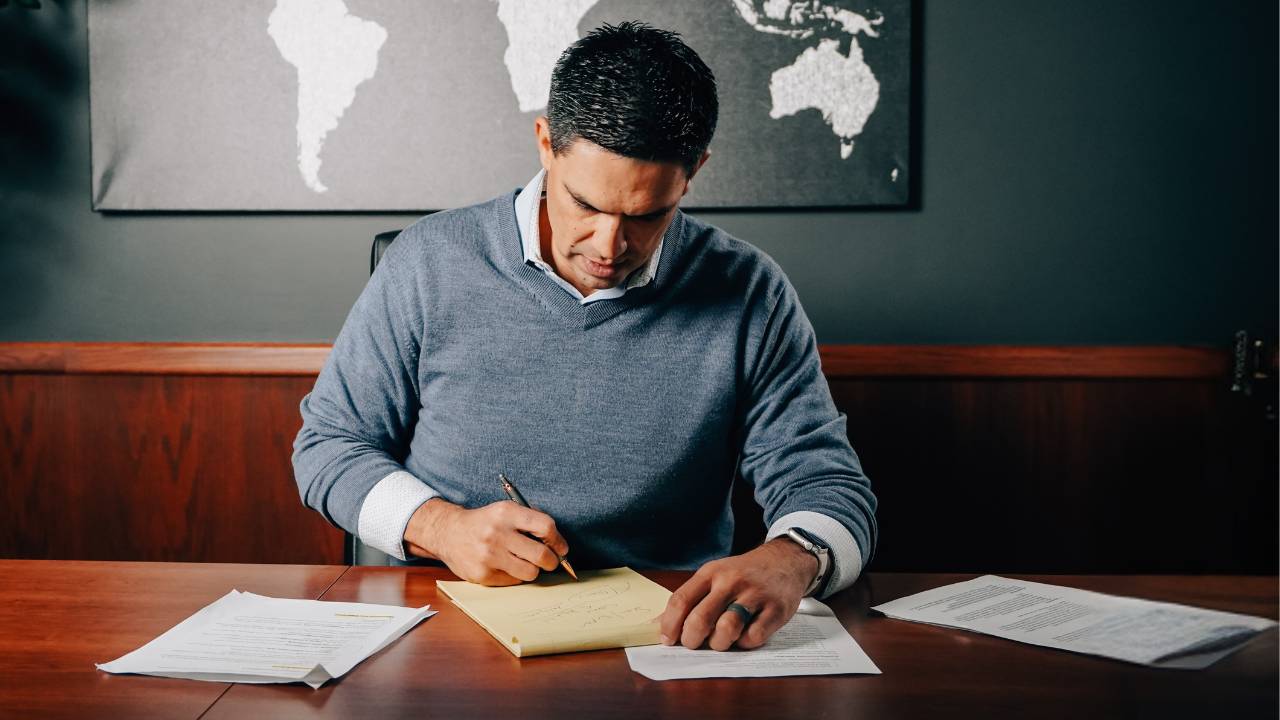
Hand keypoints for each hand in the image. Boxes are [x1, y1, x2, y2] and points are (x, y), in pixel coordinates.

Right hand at [403, 498, 569, 585]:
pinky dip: (515, 576)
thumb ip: (531, 520)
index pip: (546, 527)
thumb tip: (558, 543)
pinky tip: (506, 566)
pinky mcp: (483, 575)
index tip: (561, 548)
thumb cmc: (485, 522)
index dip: (558, 540)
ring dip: (533, 570)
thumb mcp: (505, 510)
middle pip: (542, 555)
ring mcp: (489, 556)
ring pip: (530, 573)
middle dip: (552, 561)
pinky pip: (514, 581)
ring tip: (525, 562)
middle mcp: (497, 534)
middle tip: (550, 561)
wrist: (449, 533)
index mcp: (506, 513)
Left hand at [658, 537, 816, 650]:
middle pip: (700, 618)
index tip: (667, 640)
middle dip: (691, 639)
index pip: (681, 599)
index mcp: (711, 572)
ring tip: (720, 641)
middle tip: (693, 644)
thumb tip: (658, 625)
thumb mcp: (715, 575)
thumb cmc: (743, 574)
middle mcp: (731, 581)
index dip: (669, 624)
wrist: (785, 561)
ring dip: (718, 643)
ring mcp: (755, 595)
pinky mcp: (776, 609)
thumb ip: (690, 598)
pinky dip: (745, 643)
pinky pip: (753, 637)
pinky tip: (744, 636)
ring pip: (726, 629)